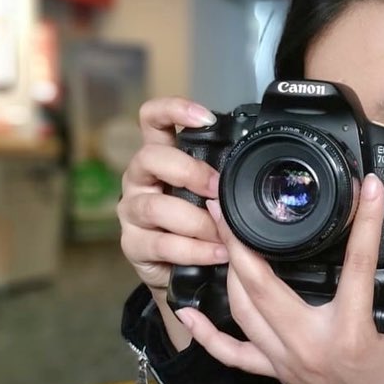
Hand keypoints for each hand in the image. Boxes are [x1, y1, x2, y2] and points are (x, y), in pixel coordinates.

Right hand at [117, 97, 225, 291]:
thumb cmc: (199, 224)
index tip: (206, 119)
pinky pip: (162, 244)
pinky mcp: (132, 245)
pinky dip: (196, 250)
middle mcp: (140, 179)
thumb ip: (220, 175)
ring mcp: (132, 212)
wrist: (184, 273)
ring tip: (223, 235)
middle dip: (189, 172)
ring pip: (156, 207)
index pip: (152, 120)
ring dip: (197, 221)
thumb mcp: (210, 194)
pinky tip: (217, 253)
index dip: (174, 110)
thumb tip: (251, 159)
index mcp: (160, 158)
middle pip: (150, 158)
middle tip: (217, 189)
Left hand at [175, 174, 383, 383]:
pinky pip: (230, 353)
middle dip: (241, 238)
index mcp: (351, 332)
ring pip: (241, 308)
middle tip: (226, 202)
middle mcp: (308, 343)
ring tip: (216, 232)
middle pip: (263, 284)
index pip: (359, 264)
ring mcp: (283, 358)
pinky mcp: (273, 370)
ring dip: (226, 268)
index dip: (368, 222)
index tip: (370, 189)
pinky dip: (205, 333)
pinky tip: (186, 311)